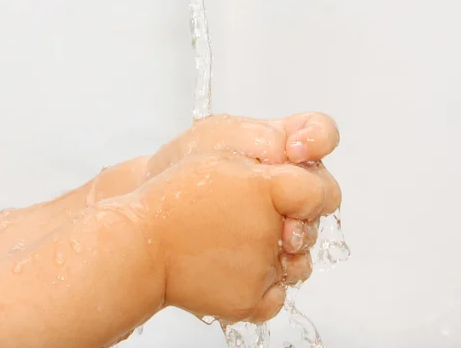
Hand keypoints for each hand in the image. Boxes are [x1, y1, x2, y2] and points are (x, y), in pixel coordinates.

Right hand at [132, 148, 340, 323]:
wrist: (141, 245)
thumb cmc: (174, 197)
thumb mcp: (222, 159)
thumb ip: (268, 159)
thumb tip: (300, 174)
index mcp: (266, 188)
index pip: (319, 191)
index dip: (310, 191)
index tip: (298, 193)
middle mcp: (270, 230)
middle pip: (309, 230)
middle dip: (293, 223)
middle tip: (259, 219)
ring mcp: (261, 269)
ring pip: (295, 264)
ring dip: (281, 255)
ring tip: (242, 244)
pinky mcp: (249, 301)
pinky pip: (277, 295)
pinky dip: (264, 285)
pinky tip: (238, 268)